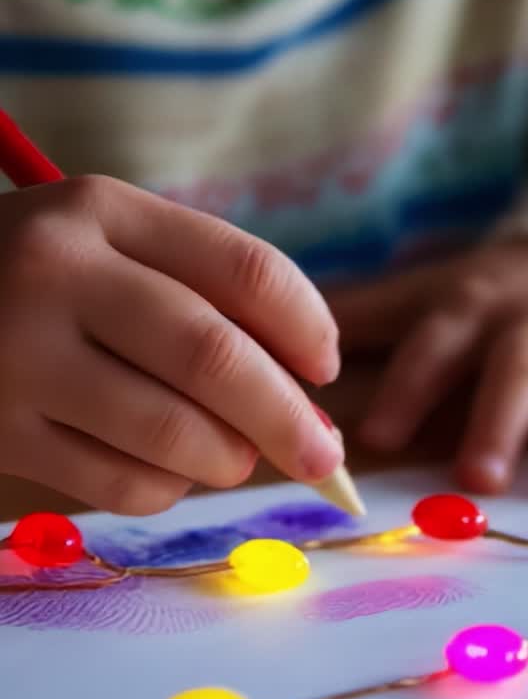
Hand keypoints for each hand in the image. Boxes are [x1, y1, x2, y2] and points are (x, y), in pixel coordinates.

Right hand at [0, 176, 341, 513]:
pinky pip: (119, 484)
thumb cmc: (39, 274)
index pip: (243, 269)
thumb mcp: (107, 241)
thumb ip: (199, 287)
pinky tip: (164, 468)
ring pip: (171, 433)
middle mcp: (55, 272)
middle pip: (214, 358)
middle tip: (323, 455)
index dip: (308, 327)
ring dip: (229, 459)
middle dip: (288, 418)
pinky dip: (167, 489)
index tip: (326, 367)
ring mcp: (17, 356)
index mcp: (101, 209)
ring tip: (235, 456)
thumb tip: (306, 383)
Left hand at [329, 239, 527, 496]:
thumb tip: (268, 339)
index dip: (411, 384)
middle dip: (500, 417)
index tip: (382, 436)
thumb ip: (361, 318)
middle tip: (477, 477)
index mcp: (473, 304)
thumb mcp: (427, 293)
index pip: (436, 343)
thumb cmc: (486, 296)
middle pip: (518, 367)